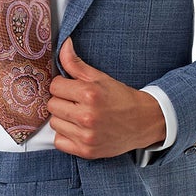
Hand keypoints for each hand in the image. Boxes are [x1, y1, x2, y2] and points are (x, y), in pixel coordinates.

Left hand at [46, 36, 165, 159]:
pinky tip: (78, 130)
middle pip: (52, 105)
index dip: (63, 86)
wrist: (143, 122)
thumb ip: (76, 63)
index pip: (55, 87)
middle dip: (63, 102)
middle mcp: (87, 116)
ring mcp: (86, 136)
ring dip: (63, 119)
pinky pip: (59, 142)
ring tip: (78, 116)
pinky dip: (65, 136)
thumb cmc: (121, 98)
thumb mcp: (100, 77)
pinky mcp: (86, 151)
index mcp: (90, 94)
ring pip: (54, 123)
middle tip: (77, 103)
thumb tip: (63, 45)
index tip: (73, 89)